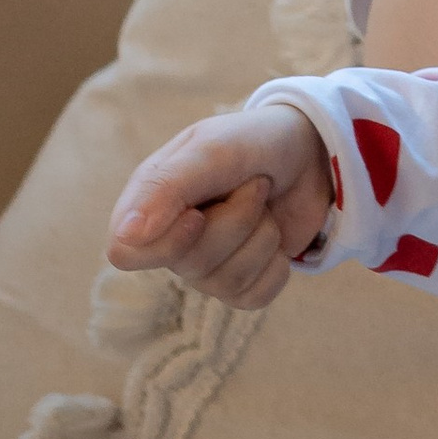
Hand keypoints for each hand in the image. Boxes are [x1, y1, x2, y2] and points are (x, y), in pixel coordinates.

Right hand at [106, 103, 335, 312]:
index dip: (166, 242)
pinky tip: (276, 232)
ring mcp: (205, 266)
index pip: (126, 253)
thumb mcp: (213, 149)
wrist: (311, 150)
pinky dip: (277, 262)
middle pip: (190, 265)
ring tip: (264, 201)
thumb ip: (168, 186)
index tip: (198, 214)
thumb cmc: (253, 141)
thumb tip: (126, 237)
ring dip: (262, 235)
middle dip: (237, 219)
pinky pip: (255, 296)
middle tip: (254, 183)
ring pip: (227, 282)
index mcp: (149, 202)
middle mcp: (171, 240)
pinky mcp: (241, 283)